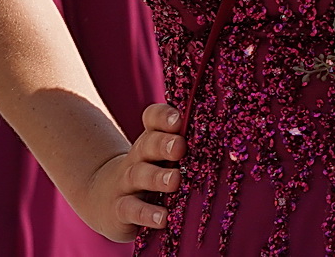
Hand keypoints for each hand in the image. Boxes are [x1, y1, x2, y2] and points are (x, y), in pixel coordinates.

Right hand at [78, 103, 184, 241]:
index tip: (178, 120)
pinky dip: (147, 214)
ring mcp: (126, 183)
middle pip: (148, 144)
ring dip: (157, 177)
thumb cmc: (149, 174)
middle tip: (180, 147)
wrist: (103, 198)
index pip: (153, 119)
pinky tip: (162, 218)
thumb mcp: (162, 158)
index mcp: (152, 140)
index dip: (164, 116)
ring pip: (139, 175)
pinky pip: (131, 209)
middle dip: (163, 144)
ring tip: (174, 181)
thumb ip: (185, 149)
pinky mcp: (119, 209)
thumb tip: (231, 144)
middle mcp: (138, 157)